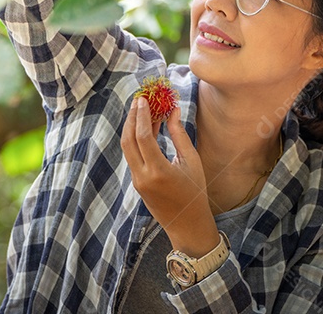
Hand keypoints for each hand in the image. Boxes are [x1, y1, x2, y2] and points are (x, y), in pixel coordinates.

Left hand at [121, 97, 219, 256]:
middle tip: (138, 100)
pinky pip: (133, 156)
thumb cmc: (195, 193)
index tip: (143, 99)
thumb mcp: (191, 162)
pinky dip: (137, 140)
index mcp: (158, 171)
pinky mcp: (137, 183)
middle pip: (128, 140)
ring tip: (143, 110)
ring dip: (133, 128)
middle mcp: (143, 176)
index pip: (143, 137)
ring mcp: (137, 181)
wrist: (187, 224)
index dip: (142, 115)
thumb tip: (172, 110)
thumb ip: (179, 135)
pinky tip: (147, 129)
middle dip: (132, 118)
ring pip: (128, 148)